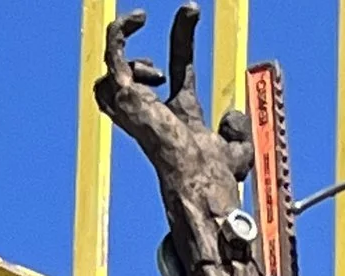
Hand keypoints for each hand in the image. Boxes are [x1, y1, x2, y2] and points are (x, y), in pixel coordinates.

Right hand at [96, 7, 252, 263]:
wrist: (200, 188)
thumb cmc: (214, 182)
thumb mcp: (235, 150)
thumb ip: (236, 132)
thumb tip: (232, 114)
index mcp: (177, 117)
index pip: (179, 68)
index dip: (183, 39)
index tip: (192, 10)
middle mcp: (150, 114)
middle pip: (130, 70)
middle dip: (141, 39)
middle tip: (181, 12)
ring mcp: (135, 109)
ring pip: (109, 73)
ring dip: (128, 56)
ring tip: (156, 73)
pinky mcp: (128, 102)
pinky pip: (112, 59)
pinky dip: (121, 40)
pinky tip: (145, 41)